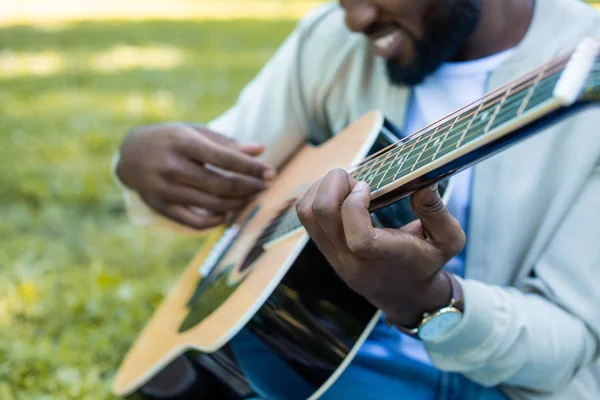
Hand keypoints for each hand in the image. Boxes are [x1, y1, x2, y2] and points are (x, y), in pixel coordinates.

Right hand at [116, 123, 274, 229]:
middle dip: (249, 186)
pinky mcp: (160, 206)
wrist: (129, 154)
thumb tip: (260, 150)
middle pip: (220, 184)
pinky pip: (194, 222)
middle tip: (266, 185)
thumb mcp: (195, 132)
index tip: (270, 171)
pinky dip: (215, 220)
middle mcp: (171, 166)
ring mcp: (164, 189)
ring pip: (211, 204)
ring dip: (238, 202)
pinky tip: (228, 212)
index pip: (224, 158)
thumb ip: (227, 143)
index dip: (250, 167)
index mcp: (181, 142)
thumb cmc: (170, 139)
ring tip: (252, 196)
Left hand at [296, 169, 465, 326]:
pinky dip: (315, 195)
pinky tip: (338, 191)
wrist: (403, 295)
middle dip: (334, 184)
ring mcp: (333, 256)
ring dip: (321, 188)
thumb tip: (423, 180)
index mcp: (385, 261)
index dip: (356, 205)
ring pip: (307, 214)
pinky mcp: (324, 249)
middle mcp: (352, 261)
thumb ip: (437, 211)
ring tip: (345, 183)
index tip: (368, 186)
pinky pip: (306, 217)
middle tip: (355, 179)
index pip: (359, 239)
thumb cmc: (427, 263)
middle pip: (322, 216)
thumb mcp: (448, 240)